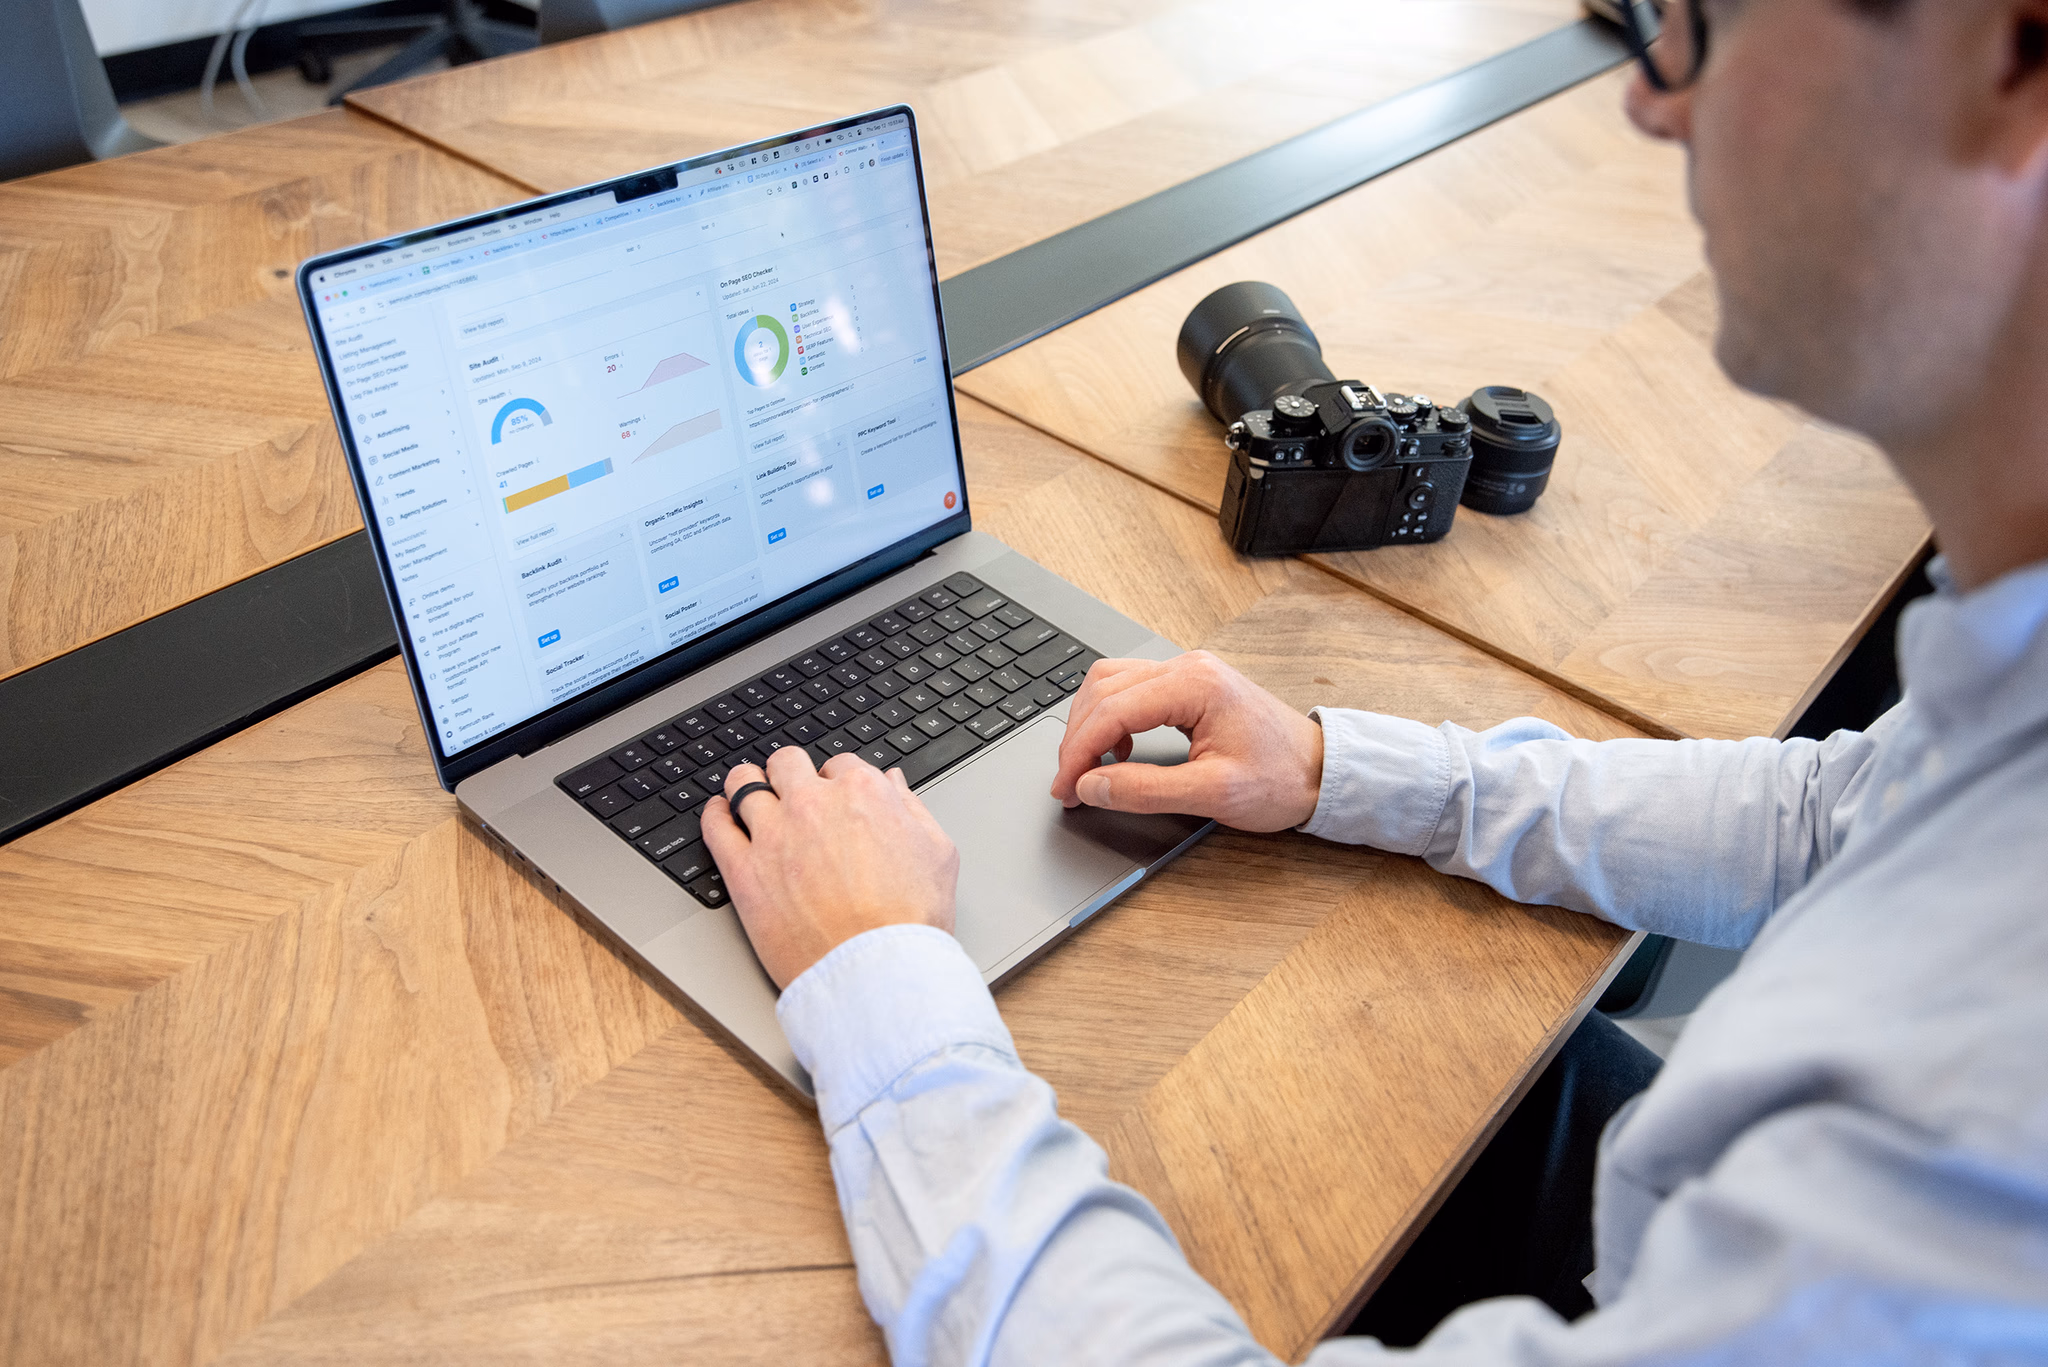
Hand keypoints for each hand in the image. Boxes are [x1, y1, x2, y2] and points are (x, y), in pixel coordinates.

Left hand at [701, 746, 958, 988]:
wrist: (877, 972)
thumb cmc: (911, 920)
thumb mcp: (937, 852)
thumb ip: (911, 807)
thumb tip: (893, 783)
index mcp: (862, 792)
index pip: (839, 765)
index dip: (836, 782)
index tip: (833, 798)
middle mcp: (813, 804)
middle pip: (788, 763)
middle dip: (791, 774)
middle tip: (791, 792)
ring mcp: (774, 834)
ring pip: (743, 784)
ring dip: (747, 785)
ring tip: (748, 794)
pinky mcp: (743, 871)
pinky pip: (715, 826)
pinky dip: (714, 815)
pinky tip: (719, 814)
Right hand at [1048, 651, 1324, 831]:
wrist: (1323, 771)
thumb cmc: (1281, 780)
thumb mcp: (1212, 793)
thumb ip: (1145, 790)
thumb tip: (1092, 787)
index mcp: (1194, 685)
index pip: (1112, 710)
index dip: (1079, 752)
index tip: (1066, 788)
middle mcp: (1187, 667)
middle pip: (1103, 688)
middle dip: (1077, 738)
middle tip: (1069, 785)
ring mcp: (1189, 671)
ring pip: (1112, 682)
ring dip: (1090, 723)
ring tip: (1087, 768)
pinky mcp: (1190, 684)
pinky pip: (1131, 688)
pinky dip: (1111, 717)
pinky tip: (1119, 751)